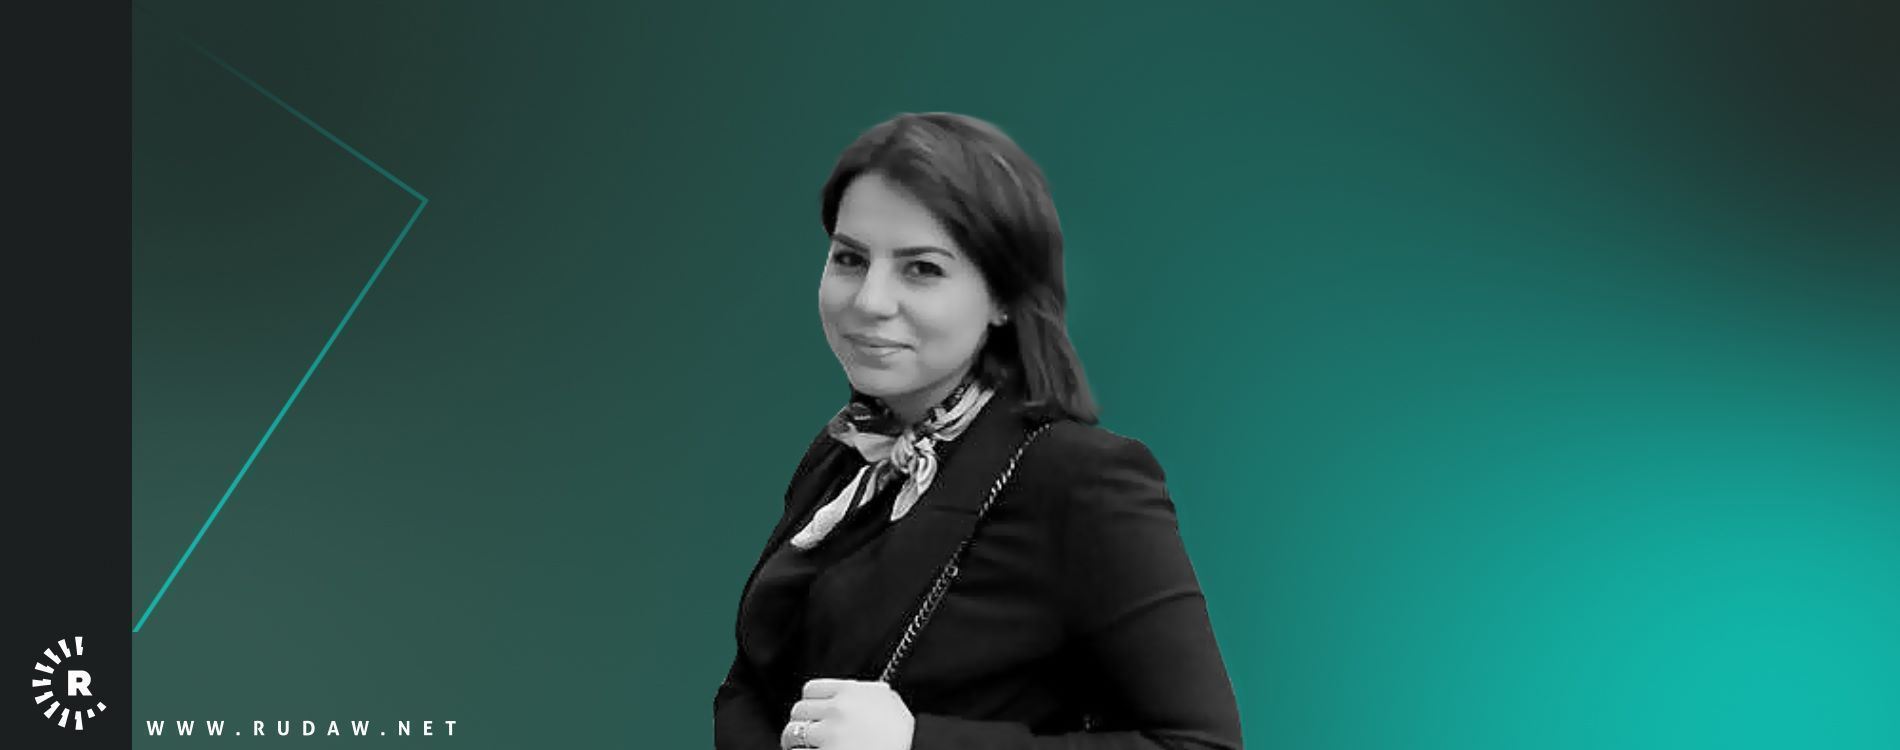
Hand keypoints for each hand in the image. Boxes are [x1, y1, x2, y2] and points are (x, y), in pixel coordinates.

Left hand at [779, 678, 913, 749]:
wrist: (916, 749)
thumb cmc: (903, 735)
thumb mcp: (887, 702)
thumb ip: (864, 692)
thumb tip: (847, 689)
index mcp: (852, 691)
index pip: (811, 689)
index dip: (810, 704)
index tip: (813, 715)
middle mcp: (838, 709)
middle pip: (799, 711)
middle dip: (801, 724)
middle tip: (807, 737)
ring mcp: (830, 734)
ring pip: (792, 734)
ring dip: (795, 743)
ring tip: (805, 749)